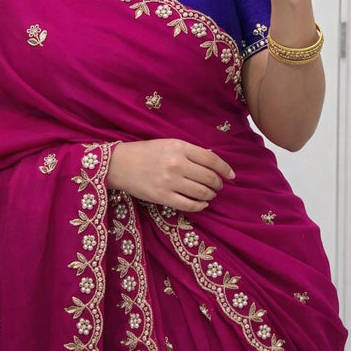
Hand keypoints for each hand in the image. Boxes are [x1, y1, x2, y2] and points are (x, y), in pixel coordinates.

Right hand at [107, 139, 234, 212]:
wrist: (120, 164)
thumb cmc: (146, 152)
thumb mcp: (169, 144)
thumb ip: (190, 152)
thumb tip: (213, 160)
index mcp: (180, 147)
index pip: (211, 159)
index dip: (225, 169)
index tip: (231, 175)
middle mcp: (177, 164)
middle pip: (209, 178)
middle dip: (218, 184)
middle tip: (218, 186)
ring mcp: (170, 182)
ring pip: (201, 193)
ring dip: (210, 195)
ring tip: (210, 194)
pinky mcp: (162, 197)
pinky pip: (189, 205)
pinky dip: (200, 206)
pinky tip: (202, 204)